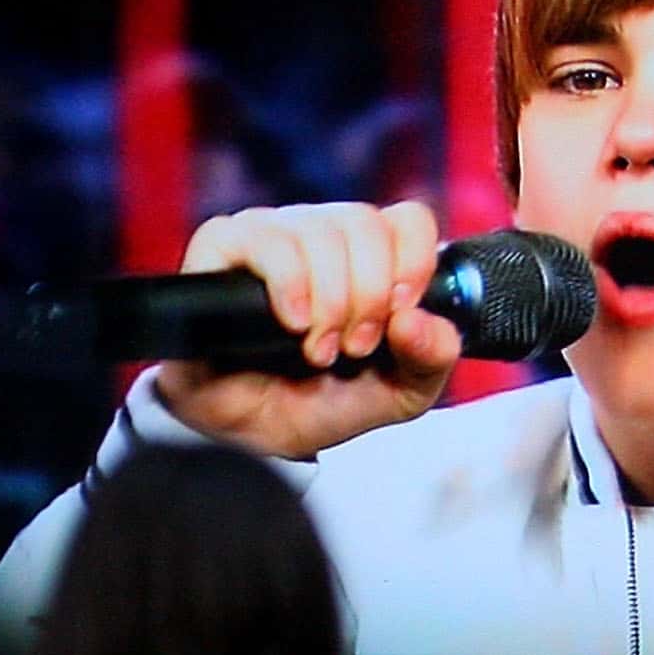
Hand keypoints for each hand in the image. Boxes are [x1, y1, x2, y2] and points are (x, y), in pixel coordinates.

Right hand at [149, 201, 463, 459]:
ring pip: (319, 230)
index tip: (401, 312)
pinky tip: (291, 322)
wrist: (250, 434)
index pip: (407, 220)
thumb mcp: (396, 394)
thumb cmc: (318, 401)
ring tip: (316, 350)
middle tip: (354, 348)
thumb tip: (421, 321)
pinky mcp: (222, 245)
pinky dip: (289, 284)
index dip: (414, 262)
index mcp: (368, 258)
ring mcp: (271, 234)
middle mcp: (321, 235)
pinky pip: (265, 239)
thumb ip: (430, 359)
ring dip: (330, 300)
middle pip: (364, 221)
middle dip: (370, 295)